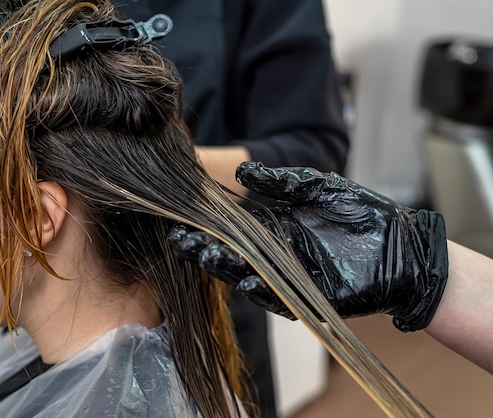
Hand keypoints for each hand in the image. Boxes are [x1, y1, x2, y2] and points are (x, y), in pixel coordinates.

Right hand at [171, 162, 448, 331]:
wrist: (400, 245)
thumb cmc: (360, 212)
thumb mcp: (318, 187)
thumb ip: (281, 182)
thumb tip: (241, 174)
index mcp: (273, 224)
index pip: (232, 224)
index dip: (208, 221)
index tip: (183, 215)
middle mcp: (273, 251)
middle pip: (231, 251)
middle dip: (204, 247)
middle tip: (180, 239)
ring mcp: (285, 274)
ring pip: (245, 274)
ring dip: (223, 267)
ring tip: (203, 255)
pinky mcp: (303, 296)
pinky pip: (274, 295)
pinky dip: (257, 288)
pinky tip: (241, 277)